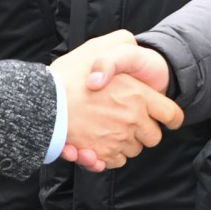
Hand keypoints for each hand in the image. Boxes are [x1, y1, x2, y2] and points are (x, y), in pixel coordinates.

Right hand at [51, 40, 183, 171]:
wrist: (40, 102)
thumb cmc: (70, 74)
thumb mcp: (98, 48)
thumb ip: (120, 49)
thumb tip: (132, 51)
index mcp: (137, 95)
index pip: (170, 114)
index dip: (170, 117)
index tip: (166, 118)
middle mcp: (131, 119)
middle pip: (153, 137)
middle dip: (144, 132)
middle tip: (129, 121)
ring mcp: (117, 138)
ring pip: (134, 150)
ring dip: (125, 143)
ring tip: (108, 129)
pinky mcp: (102, 154)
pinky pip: (115, 161)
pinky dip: (109, 156)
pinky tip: (97, 144)